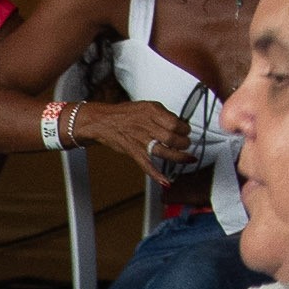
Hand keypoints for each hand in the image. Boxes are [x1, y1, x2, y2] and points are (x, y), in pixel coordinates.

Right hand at [62, 97, 192, 179]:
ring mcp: (140, 140)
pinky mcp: (134, 152)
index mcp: (152, 112)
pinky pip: (147, 165)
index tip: (186, 131)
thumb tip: (178, 124)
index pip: (176, 122)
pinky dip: (157, 175)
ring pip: (164, 151)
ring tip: (186, 157)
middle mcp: (147, 126)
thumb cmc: (125, 114)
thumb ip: (162, 115)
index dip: (184, 128)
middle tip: (186, 143)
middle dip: (184, 142)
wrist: (103, 121)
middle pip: (172, 137)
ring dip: (178, 156)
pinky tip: (166, 182)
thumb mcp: (146, 106)